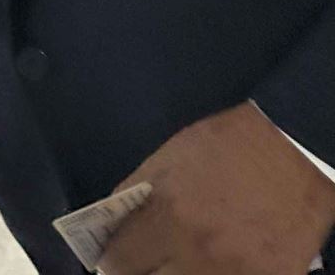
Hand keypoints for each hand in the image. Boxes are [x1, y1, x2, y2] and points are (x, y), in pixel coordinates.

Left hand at [98, 102, 334, 273]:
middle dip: (142, 270)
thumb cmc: (229, 147)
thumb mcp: (168, 159)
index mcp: (169, 215)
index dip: (113, 258)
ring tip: (178, 260)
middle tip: (144, 260)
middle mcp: (199, 251)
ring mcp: (236, 272)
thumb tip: (114, 224)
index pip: (120, 260)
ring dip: (175, 274)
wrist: (297, 152)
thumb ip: (137, 195)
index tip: (115, 256)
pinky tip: (212, 264)